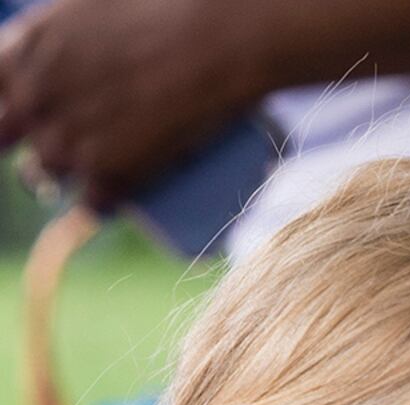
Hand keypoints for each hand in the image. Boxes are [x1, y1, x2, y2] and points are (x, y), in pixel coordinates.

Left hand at [0, 0, 249, 209]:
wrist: (215, 39)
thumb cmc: (164, 7)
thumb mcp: (91, 6)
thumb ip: (67, 36)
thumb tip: (73, 60)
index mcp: (27, 47)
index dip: (8, 102)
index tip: (23, 110)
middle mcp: (36, 97)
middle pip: (10, 136)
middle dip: (36, 138)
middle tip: (65, 140)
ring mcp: (69, 142)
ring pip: (45, 175)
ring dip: (63, 174)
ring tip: (92, 167)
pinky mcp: (108, 177)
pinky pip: (90, 206)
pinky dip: (101, 203)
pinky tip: (112, 198)